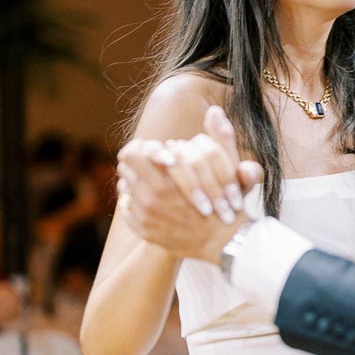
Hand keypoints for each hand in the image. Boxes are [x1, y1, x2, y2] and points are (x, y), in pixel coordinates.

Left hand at [117, 107, 262, 262]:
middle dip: (138, 163)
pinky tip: (152, 202)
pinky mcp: (144, 230)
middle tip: (152, 165)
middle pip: (125, 167)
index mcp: (167, 180)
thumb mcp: (229, 167)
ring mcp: (145, 216)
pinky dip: (136, 203)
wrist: (226, 243)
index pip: (132, 153)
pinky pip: (127, 208)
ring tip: (153, 182)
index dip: (141, 149)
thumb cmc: (229, 204)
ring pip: (126, 186)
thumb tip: (213, 110)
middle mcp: (151, 198)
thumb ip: (221, 137)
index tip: (155, 153)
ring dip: (137, 181)